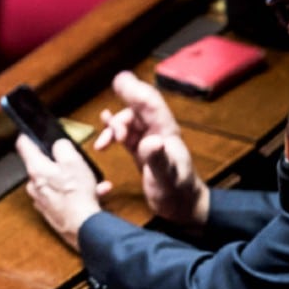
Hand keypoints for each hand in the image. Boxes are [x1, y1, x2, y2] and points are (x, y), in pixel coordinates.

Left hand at [14, 134, 105, 250]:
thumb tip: (58, 144)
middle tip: (74, 160)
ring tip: (92, 180)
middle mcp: (34, 185)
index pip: (23, 145)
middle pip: (42, 165)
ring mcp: (41, 199)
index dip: (27, 135)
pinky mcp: (50, 211)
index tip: (30, 132)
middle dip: (59, 161)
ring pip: (56, 181)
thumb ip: (62, 147)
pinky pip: (63, 195)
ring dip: (73, 179)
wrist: (82, 227)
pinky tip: (95, 192)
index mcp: (36, 169)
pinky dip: (76, 192)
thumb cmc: (77, 195)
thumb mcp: (74, 161)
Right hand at [96, 72, 208, 226]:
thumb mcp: (167, 178)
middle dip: (127, 96)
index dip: (136, 91)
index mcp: (166, 134)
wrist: (184, 209)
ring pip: (132, 121)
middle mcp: (159, 133)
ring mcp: (151, 142)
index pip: (151, 106)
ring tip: (105, 141)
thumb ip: (158, 159)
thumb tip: (150, 141)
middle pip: (140, 109)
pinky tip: (106, 127)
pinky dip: (115, 129)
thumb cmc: (177, 194)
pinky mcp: (143, 153)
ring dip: (116, 124)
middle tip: (115, 84)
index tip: (121, 80)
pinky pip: (127, 134)